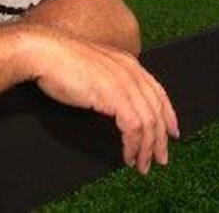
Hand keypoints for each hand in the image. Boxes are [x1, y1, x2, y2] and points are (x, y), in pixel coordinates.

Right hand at [26, 28, 178, 173]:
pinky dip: (133, 145)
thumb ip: (110, 80)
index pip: (158, 92)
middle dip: (160, 139)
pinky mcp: (114, 95)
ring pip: (148, 122)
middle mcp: (131, 71)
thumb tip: (116, 104)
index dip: (169, 115)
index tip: (172, 133)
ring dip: (147, 148)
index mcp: (128, 63)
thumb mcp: (95, 68)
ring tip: (142, 165)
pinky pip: (133, 127)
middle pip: (157, 110)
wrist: (46, 52)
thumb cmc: (61, 62)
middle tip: (159, 159)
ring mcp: (124, 82)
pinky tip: (127, 156)